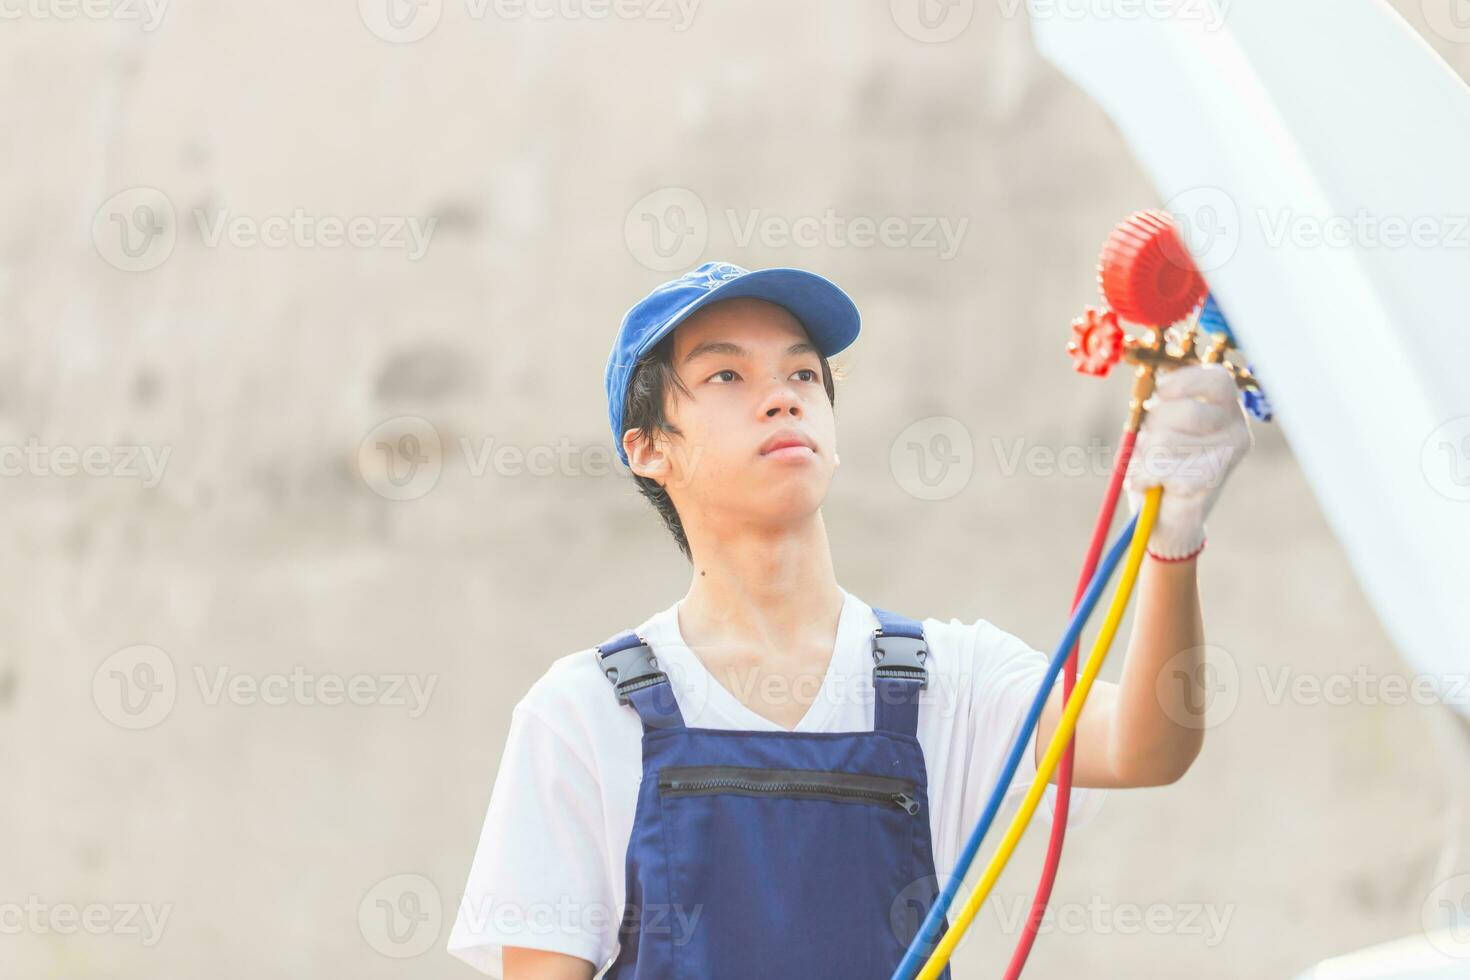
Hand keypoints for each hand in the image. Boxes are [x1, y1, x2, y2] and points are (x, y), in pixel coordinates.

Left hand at [1125, 363, 1253, 560]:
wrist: (1164, 516)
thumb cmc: (1159, 460)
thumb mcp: (1157, 423)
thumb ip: (1159, 402)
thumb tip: (1152, 382)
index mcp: (1225, 405)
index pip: (1216, 378)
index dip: (1183, 381)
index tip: (1159, 393)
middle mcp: (1236, 427)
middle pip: (1184, 412)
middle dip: (1153, 426)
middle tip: (1148, 442)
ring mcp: (1228, 456)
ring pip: (1166, 442)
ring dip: (1145, 455)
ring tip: (1150, 465)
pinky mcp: (1211, 482)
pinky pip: (1162, 471)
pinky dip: (1144, 477)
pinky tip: (1150, 484)